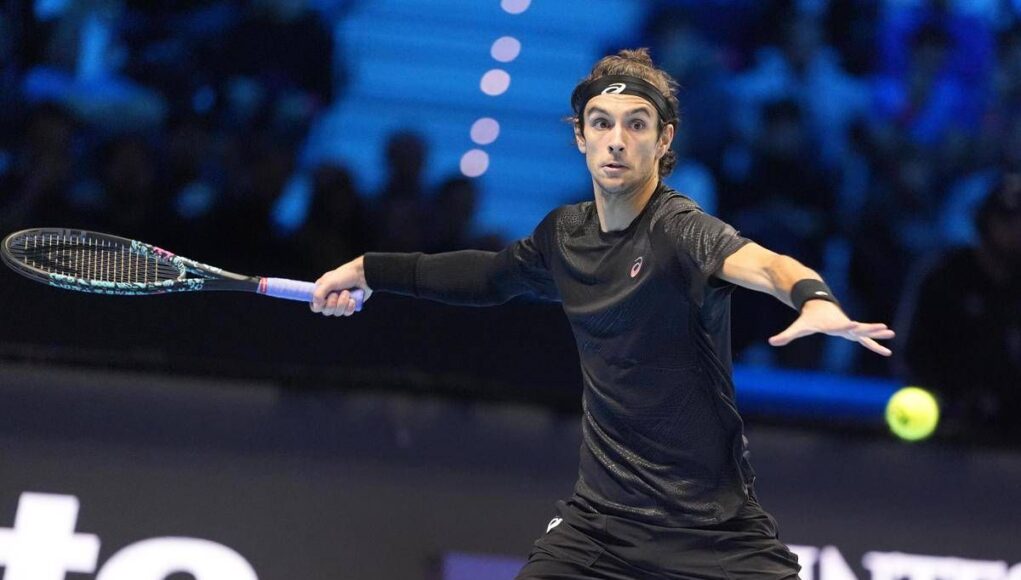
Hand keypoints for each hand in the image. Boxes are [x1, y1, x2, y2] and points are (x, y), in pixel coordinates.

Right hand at [310, 256, 372, 316]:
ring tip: (347, 292)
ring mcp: (340, 302)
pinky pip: (347, 313)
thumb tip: (316, 305)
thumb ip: (319, 293)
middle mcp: (330, 298)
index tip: (323, 301)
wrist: (363, 275)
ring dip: (342, 303)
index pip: (315, 306)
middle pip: (326, 312)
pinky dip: (350, 307)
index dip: (318, 306)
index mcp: (322, 291)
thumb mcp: (329, 282)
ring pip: (337, 313)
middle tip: (336, 293)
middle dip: (332, 303)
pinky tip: (352, 300)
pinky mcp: (350, 306)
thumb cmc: (345, 275)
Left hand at [768, 300, 895, 356]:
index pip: (842, 326)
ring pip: (866, 333)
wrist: (818, 304)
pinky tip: (886, 352)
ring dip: (878, 334)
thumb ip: (786, 335)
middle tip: (884, 327)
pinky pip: (865, 340)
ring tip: (891, 334)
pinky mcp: (852, 331)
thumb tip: (772, 342)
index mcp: (833, 324)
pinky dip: (875, 345)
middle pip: (859, 328)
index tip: (855, 325)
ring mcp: (850, 328)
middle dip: (871, 328)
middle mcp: (844, 325)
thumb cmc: (808, 318)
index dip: (848, 326)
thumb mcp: (798, 327)